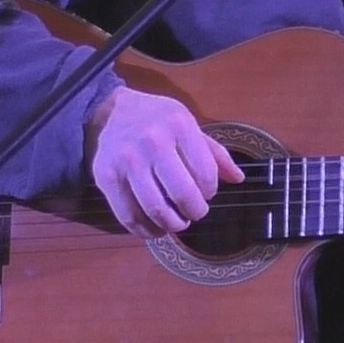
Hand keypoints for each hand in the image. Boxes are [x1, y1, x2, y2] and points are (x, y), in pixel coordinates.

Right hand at [86, 87, 244, 237]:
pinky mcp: (105, 176)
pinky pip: (128, 215)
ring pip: (155, 209)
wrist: (112, 112)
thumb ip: (214, 152)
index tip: (207, 194)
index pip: (205, 173)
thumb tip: (238, 178)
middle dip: (195, 212)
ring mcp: (126, 160)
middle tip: (195, 213)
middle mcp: (152, 141)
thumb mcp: (189, 124)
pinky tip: (155, 229)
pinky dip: (145, 231)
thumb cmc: (158, 120)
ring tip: (177, 223)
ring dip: (172, 225)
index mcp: (179, 125)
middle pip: (181, 194)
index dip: (211, 191)